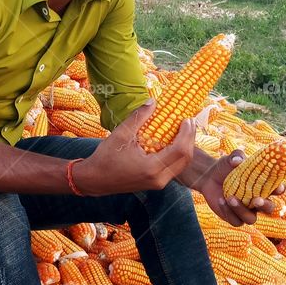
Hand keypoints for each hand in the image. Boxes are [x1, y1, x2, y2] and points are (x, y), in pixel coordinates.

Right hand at [73, 100, 194, 195]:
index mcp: (151, 168)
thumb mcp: (121, 134)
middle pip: (186, 159)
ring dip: (185, 146)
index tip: (186, 118)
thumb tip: (154, 100)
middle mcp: (159, 179)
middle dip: (190, 138)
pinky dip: (178, 154)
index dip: (187, 133)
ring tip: (183, 129)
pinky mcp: (156, 183)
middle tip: (188, 121)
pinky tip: (173, 141)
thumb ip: (139, 117)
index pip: (180, 150)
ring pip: (182, 165)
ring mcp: (159, 183)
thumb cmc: (106, 157)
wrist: (95, 180)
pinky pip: (174, 168)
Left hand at [196, 149, 284, 226]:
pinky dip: (228, 211)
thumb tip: (237, 160)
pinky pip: (236, 221)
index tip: (278, 188)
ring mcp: (247, 211)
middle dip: (265, 205)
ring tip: (230, 198)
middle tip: (257, 200)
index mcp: (263, 186)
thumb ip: (236, 156)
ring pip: (251, 219)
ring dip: (242, 210)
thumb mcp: (230, 158)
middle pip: (269, 209)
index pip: (277, 189)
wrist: (209, 177)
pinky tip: (221, 200)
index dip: (280, 190)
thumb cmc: (225, 167)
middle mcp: (258, 200)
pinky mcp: (234, 217)